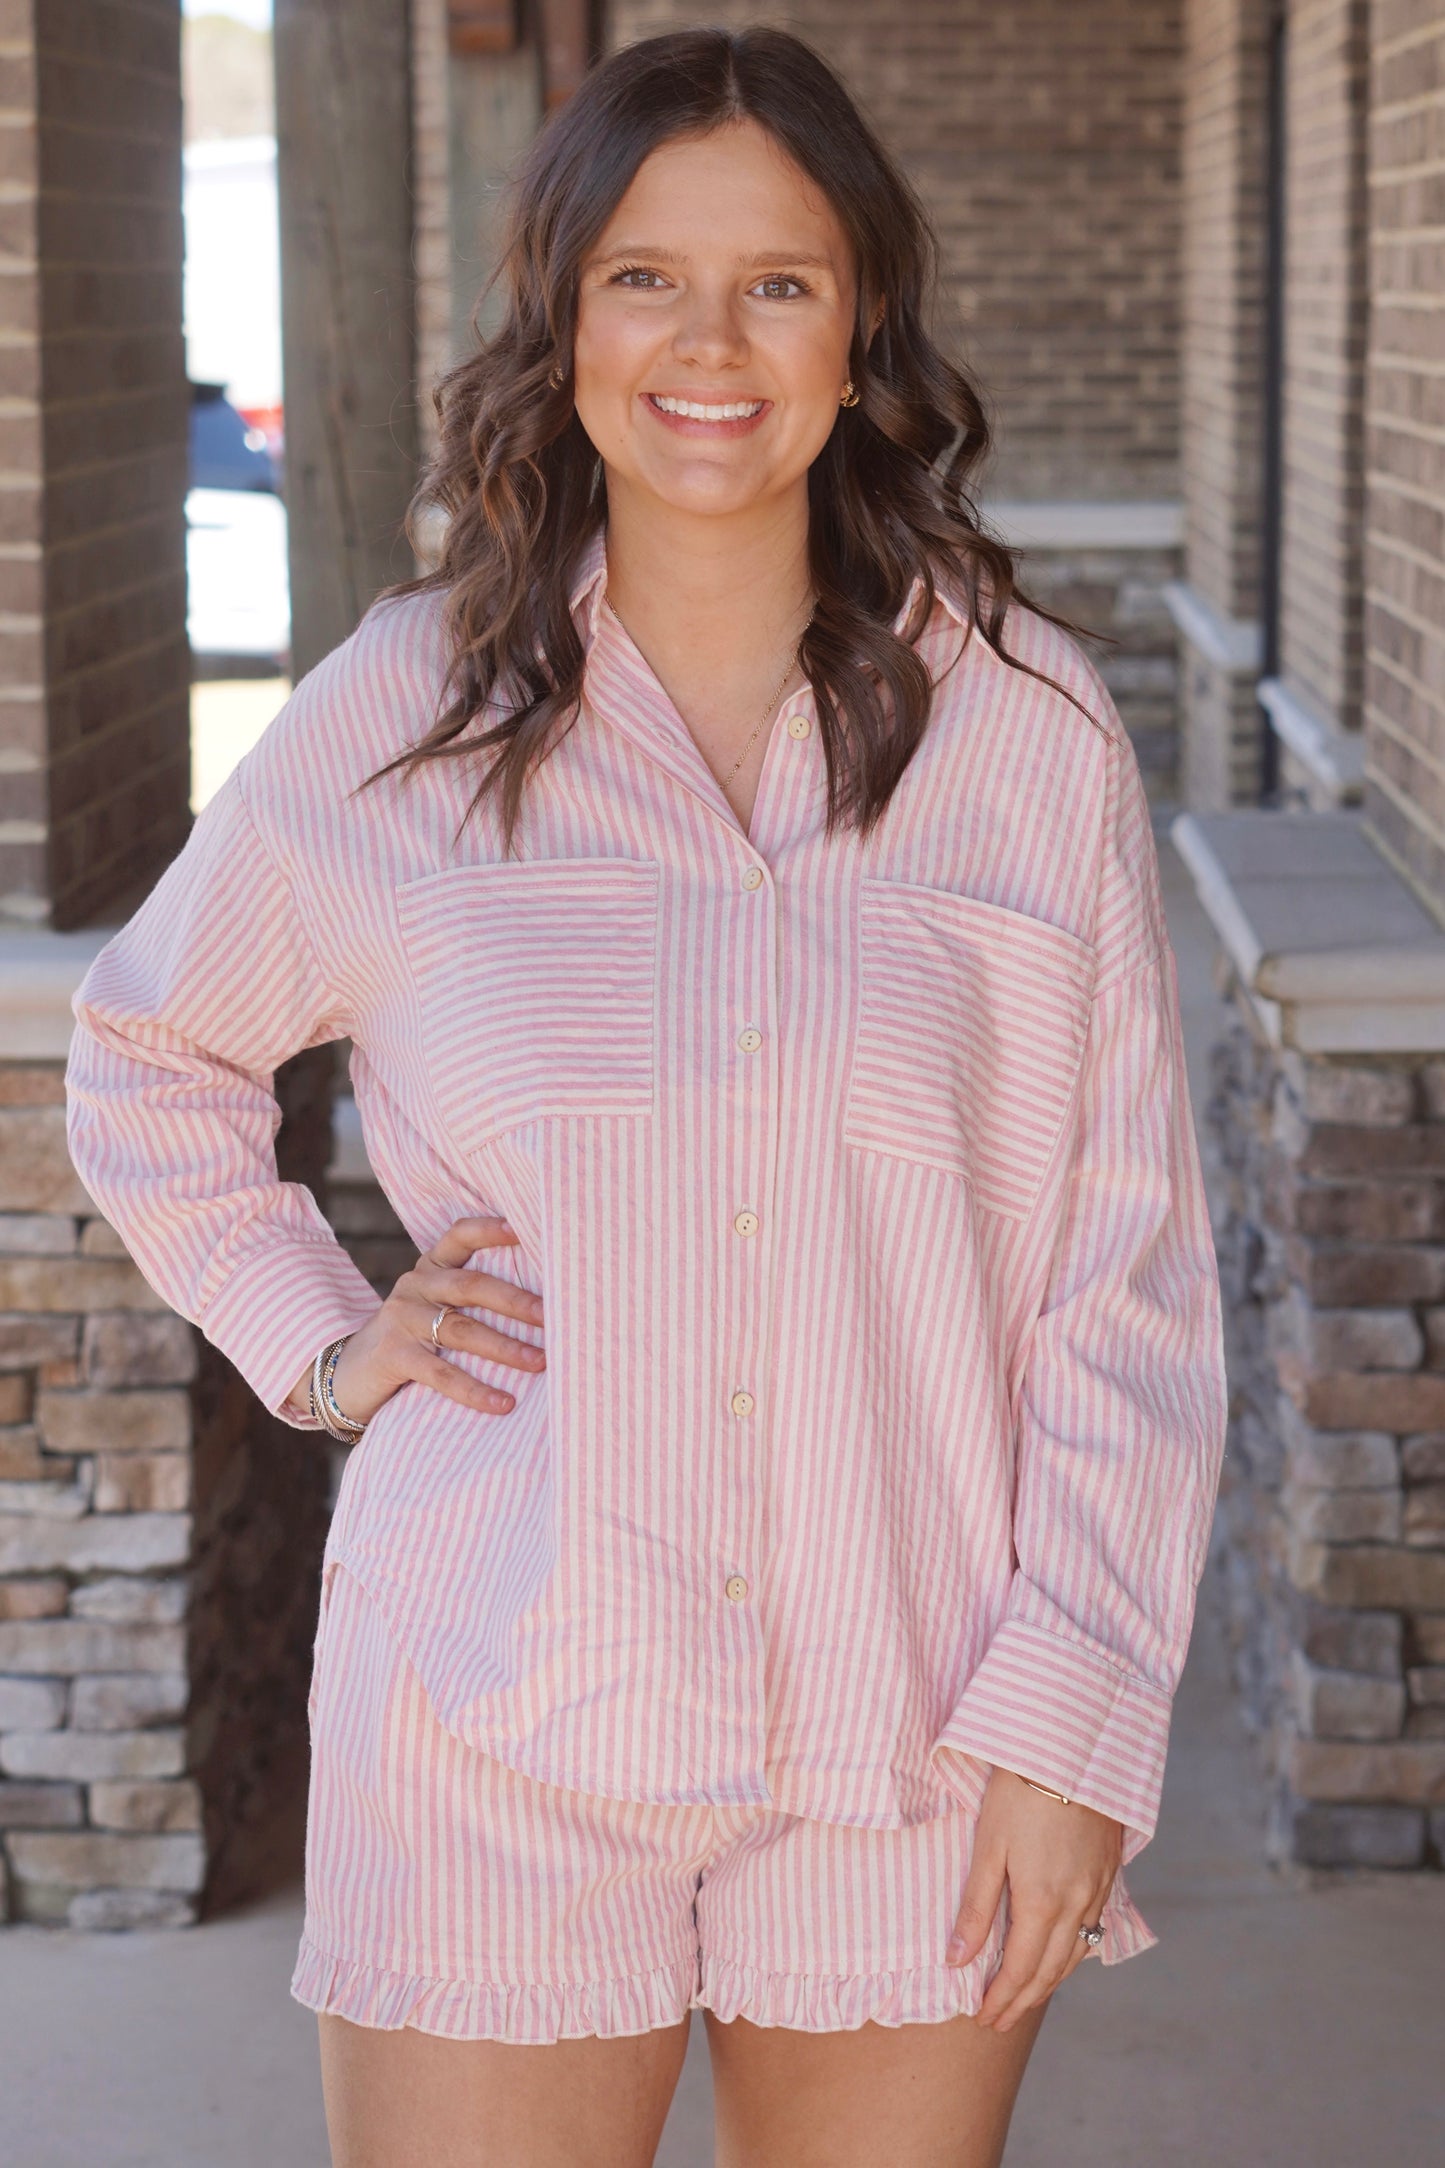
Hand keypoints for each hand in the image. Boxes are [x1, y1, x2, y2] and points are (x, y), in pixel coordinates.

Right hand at [291, 1214, 544, 1426]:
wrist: (348, 1375)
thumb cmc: (411, 1339)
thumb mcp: (433, 1308)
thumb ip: (470, 1299)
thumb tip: (543, 1307)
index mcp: (430, 1268)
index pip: (459, 1236)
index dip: (490, 1230)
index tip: (523, 1229)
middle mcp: (415, 1285)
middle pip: (470, 1286)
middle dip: (516, 1301)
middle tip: (553, 1316)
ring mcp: (401, 1319)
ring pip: (461, 1330)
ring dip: (505, 1347)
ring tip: (540, 1362)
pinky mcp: (394, 1356)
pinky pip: (441, 1374)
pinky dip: (475, 1390)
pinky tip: (503, 1403)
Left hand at [945, 1766, 1122, 2032]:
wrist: (1071, 1750)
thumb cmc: (1020, 1792)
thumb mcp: (988, 1846)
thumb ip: (975, 1907)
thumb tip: (956, 1960)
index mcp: (1042, 1902)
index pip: (1020, 1970)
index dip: (1000, 1999)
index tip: (982, 2018)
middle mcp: (1076, 1904)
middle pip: (1049, 1971)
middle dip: (1022, 2000)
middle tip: (999, 2020)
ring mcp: (1097, 1890)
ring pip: (1075, 1954)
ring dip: (1049, 1982)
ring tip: (1025, 1997)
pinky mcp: (1108, 1873)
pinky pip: (1092, 1929)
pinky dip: (1073, 1954)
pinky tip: (1061, 1955)